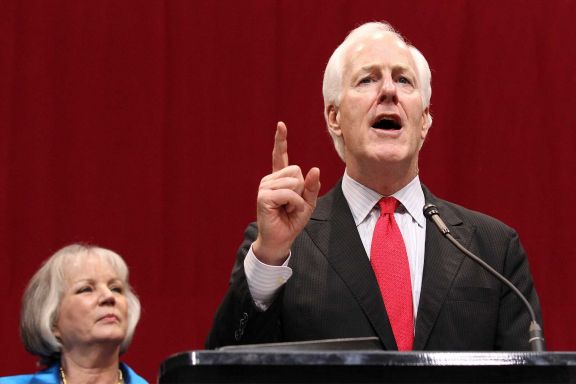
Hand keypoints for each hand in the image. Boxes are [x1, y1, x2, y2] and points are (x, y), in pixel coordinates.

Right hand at [252, 122, 320, 264]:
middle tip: (292, 205)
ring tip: (288, 209)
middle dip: (302, 190)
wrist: (280, 240)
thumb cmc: (292, 221)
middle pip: (296, 171)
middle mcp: (269, 180)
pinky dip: (294, 204)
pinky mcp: (264, 196)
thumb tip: (314, 169)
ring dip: (298, 199)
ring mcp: (265, 187)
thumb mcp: (308, 203)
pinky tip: (285, 211)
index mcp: (279, 179)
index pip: (279, 156)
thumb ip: (312, 186)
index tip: (281, 125)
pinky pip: (290, 193)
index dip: (280, 140)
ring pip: (294, 182)